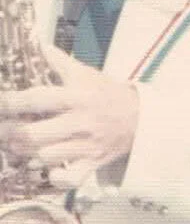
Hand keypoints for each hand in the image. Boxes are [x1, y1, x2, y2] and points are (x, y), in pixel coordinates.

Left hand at [0, 46, 138, 188]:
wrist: (142, 118)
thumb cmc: (109, 94)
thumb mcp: (87, 74)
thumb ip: (60, 62)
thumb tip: (38, 44)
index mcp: (77, 97)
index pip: (36, 99)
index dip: (9, 102)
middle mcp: (81, 122)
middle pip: (34, 135)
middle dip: (9, 134)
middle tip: (2, 131)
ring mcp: (87, 145)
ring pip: (44, 157)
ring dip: (25, 153)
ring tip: (15, 147)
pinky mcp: (93, 163)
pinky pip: (69, 178)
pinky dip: (54, 178)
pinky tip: (45, 169)